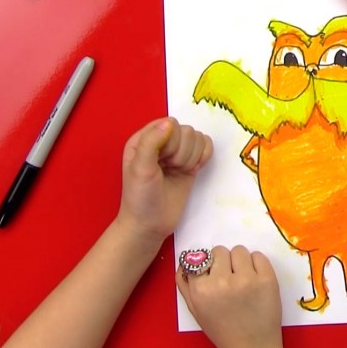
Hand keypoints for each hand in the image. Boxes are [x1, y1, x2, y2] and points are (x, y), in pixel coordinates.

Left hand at [117, 117, 213, 246]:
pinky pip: (206, 147)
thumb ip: (151, 143)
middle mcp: (161, 142)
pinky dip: (204, 157)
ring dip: (191, 157)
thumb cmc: (140, 197)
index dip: (171, 141)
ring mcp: (177, 153)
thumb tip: (170, 123)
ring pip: (198, 138)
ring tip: (178, 172)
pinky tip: (192, 171)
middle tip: (170, 170)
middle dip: (182, 152)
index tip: (162, 161)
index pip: (170, 124)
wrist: (150, 225)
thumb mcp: (140, 169)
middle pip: (187, 131)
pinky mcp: (190, 163)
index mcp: (143, 139)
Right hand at [177, 246, 284, 347]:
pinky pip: (259, 255)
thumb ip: (186, 284)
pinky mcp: (267, 279)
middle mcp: (222, 281)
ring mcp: (246, 279)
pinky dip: (257, 264)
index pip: (200, 257)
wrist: (252, 347)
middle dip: (223, 262)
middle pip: (220, 251)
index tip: (214, 277)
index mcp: (201, 289)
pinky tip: (255, 280)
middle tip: (229, 279)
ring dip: (240, 261)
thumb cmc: (222, 330)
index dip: (208, 266)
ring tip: (242, 280)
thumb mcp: (196, 310)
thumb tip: (187, 259)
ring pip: (239, 250)